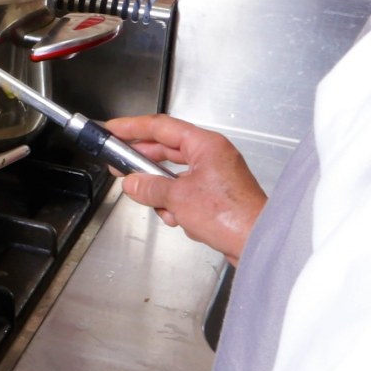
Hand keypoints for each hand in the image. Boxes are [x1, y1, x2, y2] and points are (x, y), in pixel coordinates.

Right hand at [105, 115, 266, 260]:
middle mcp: (213, 156)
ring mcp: (216, 177)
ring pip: (175, 176)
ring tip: (156, 203)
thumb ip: (149, 187)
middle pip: (167, 150)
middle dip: (144, 163)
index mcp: (206, 145)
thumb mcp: (178, 198)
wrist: (257, 243)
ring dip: (162, 192)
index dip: (133, 127)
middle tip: (119, 165)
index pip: (161, 127)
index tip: (114, 130)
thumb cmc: (231, 216)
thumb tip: (132, 183)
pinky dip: (177, 206)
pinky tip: (177, 219)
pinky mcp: (217, 197)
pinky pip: (186, 194)